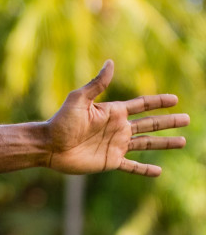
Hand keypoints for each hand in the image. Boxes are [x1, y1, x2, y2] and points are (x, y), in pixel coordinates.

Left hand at [45, 61, 187, 176]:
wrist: (48, 146)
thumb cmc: (61, 122)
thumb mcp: (79, 100)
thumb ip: (97, 84)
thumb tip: (110, 62)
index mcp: (114, 112)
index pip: (142, 105)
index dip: (158, 102)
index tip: (175, 99)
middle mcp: (118, 128)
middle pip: (150, 124)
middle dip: (169, 122)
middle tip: (187, 119)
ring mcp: (116, 145)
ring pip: (147, 144)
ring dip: (164, 143)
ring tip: (182, 142)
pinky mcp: (110, 161)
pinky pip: (132, 166)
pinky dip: (145, 170)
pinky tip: (158, 172)